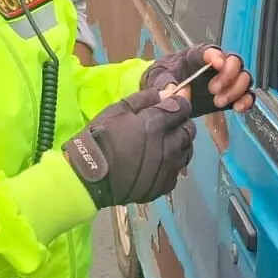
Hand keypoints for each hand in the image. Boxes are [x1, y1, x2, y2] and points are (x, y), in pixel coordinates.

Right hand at [63, 89, 195, 208]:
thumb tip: (167, 92)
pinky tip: (157, 164)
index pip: (183, 107)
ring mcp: (168, 168)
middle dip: (180, 123)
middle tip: (165, 125)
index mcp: (157, 124)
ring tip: (162, 144)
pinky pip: (176, 171)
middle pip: (189, 130)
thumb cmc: (100, 139)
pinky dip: (171, 165)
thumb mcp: (117, 110)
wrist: (88, 177)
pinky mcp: (164, 185)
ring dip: (179, 144)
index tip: (172, 102)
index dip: (179, 102)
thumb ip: (145, 99)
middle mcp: (169, 146)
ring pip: (186, 151)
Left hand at [141, 43, 254, 115]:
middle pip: (235, 61)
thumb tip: (170, 91)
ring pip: (244, 77)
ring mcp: (228, 79)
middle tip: (213, 90)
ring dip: (235, 89)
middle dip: (228, 75)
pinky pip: (248, 95)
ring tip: (218, 102)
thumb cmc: (166, 77)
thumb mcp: (158, 77)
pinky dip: (246, 101)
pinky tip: (237, 108)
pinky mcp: (232, 95)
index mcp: (198, 55)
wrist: (169, 92)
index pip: (211, 50)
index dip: (216, 55)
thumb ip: (163, 82)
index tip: (216, 63)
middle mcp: (218, 64)